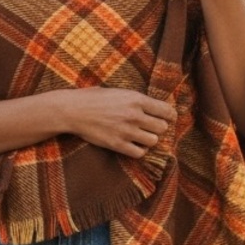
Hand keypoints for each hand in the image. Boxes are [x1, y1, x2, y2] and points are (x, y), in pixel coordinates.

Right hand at [60, 87, 175, 158]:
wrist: (74, 110)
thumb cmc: (94, 98)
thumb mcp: (119, 92)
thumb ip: (137, 100)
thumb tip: (153, 107)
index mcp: (136, 99)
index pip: (166, 111)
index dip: (170, 116)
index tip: (167, 118)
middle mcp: (134, 115)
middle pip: (162, 128)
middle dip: (158, 128)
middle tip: (150, 128)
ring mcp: (126, 131)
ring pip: (153, 141)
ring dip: (149, 140)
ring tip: (141, 136)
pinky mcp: (118, 144)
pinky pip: (140, 153)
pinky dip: (139, 150)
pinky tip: (133, 145)